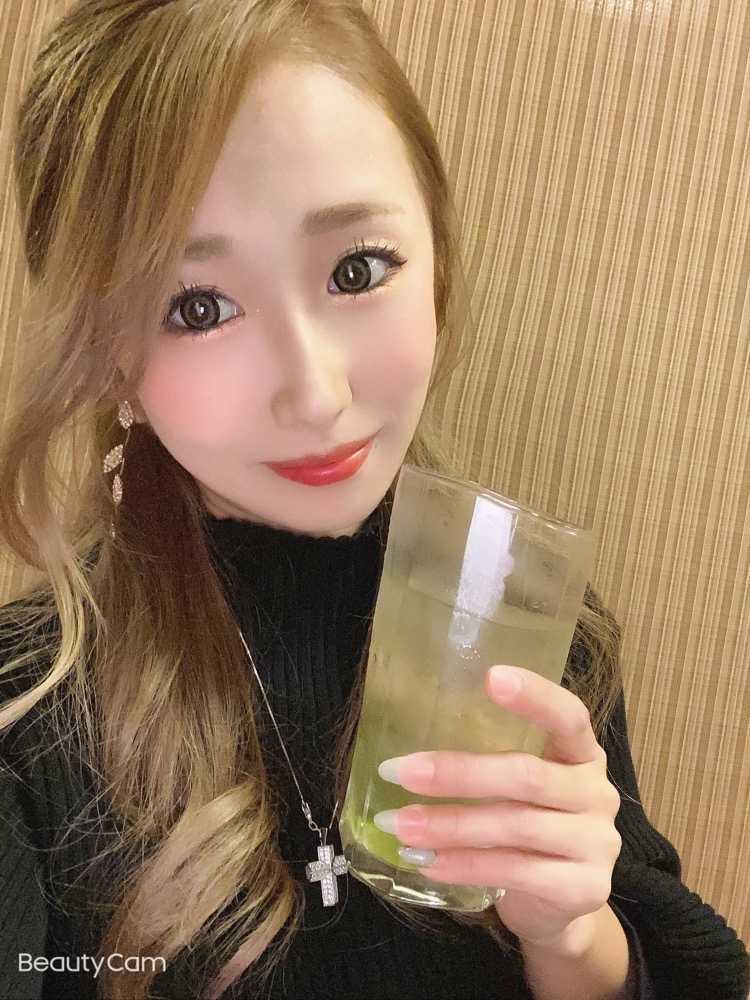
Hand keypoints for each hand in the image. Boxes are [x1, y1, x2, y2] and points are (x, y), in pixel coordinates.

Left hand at [374, 665, 622, 950]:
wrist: (560, 906)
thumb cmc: (528, 828)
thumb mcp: (518, 787)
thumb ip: (490, 759)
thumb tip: (407, 746)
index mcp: (582, 754)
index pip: (569, 716)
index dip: (536, 696)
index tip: (492, 675)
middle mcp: (596, 793)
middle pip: (527, 775)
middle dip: (459, 773)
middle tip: (401, 771)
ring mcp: (596, 843)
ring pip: (515, 826)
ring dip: (450, 825)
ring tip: (401, 824)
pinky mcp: (585, 888)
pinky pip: (516, 871)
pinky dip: (466, 866)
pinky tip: (429, 862)